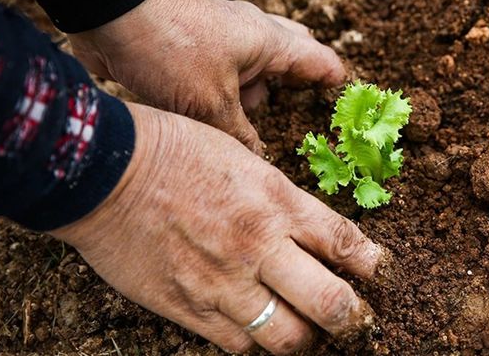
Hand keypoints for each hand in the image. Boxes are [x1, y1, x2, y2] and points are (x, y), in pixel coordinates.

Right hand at [50, 103, 379, 354]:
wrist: (104, 171)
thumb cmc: (174, 150)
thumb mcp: (242, 159)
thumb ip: (279, 200)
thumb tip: (309, 233)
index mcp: (276, 201)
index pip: (345, 243)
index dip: (374, 266)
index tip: (384, 275)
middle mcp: (258, 246)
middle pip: (331, 304)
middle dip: (354, 318)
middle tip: (358, 320)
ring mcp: (223, 283)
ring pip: (288, 338)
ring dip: (306, 337)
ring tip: (307, 329)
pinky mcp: (187, 308)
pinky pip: (238, 345)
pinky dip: (256, 343)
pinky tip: (258, 330)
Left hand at [67, 0, 345, 153]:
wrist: (112, 20)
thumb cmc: (170, 53)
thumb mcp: (211, 106)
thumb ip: (240, 136)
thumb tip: (259, 160)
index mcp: (269, 43)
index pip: (318, 60)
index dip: (335, 83)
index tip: (346, 104)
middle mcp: (252, 37)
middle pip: (291, 58)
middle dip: (297, 86)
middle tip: (304, 113)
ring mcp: (224, 41)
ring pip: (255, 71)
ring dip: (257, 97)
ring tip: (258, 128)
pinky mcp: (198, 50)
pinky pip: (227, 75)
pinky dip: (231, 97)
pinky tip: (223, 121)